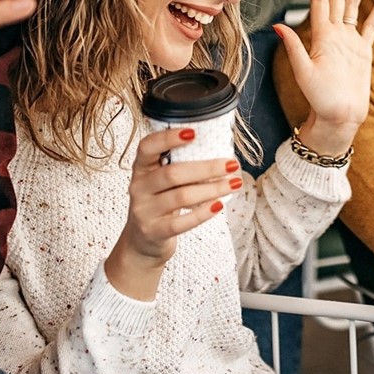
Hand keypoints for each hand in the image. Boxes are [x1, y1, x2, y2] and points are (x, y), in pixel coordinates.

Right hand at [104, 128, 241, 299]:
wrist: (142, 242)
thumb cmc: (159, 204)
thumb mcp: (160, 182)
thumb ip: (177, 166)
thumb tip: (218, 151)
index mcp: (141, 169)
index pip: (147, 147)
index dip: (167, 138)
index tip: (194, 132)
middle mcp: (138, 187)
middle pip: (172, 174)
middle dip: (206, 168)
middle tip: (231, 164)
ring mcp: (144, 211)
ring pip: (181, 197)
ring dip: (212, 189)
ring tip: (234, 184)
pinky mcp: (154, 231)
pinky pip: (181, 222)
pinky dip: (203, 213)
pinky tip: (219, 205)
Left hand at [274, 0, 373, 155]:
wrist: (338, 118)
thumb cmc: (319, 99)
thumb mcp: (304, 72)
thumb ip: (294, 47)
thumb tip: (278, 25)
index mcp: (321, 35)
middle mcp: (335, 34)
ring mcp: (349, 41)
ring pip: (355, 5)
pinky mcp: (362, 52)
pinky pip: (370, 26)